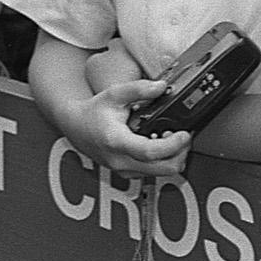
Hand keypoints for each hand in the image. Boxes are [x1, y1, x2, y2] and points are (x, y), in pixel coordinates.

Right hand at [66, 78, 191, 176]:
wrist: (77, 127)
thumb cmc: (94, 112)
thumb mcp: (114, 94)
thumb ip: (138, 89)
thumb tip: (161, 87)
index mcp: (116, 141)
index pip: (150, 152)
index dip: (173, 145)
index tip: (183, 134)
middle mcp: (120, 161)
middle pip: (164, 169)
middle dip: (180, 152)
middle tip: (182, 136)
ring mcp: (124, 170)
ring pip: (162, 173)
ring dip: (174, 158)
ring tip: (171, 138)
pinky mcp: (128, 174)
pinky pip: (154, 173)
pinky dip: (163, 161)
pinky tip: (161, 145)